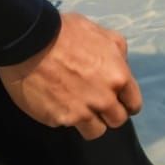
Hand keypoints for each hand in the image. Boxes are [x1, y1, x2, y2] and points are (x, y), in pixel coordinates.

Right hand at [0, 10, 141, 139]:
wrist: (30, 44)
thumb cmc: (67, 32)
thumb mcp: (104, 34)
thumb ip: (117, 55)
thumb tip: (120, 67)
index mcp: (118, 77)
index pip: (133, 103)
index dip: (128, 104)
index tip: (121, 103)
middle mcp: (104, 99)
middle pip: (117, 120)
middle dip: (111, 114)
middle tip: (99, 105)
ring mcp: (81, 112)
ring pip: (96, 131)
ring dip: (92, 122)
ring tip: (81, 110)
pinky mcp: (58, 119)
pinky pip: (68, 125)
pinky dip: (66, 117)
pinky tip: (58, 104)